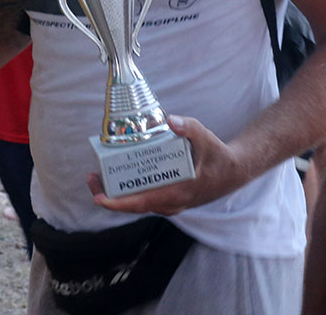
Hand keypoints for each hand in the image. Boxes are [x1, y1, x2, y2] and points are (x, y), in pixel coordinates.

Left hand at [87, 115, 246, 215]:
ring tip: (100, 176)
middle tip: (91, 178)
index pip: (142, 202)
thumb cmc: (218, 156)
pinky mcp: (171, 200)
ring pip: (139, 204)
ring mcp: (171, 204)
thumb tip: (171, 120)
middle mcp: (172, 203)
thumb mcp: (206, 137)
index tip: (99, 198)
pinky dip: (130, 192)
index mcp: (178, 192)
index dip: (118, 203)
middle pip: (134, 205)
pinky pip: (146, 200)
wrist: (234, 172)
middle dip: (110, 195)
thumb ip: (189, 128)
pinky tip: (121, 178)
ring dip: (118, 194)